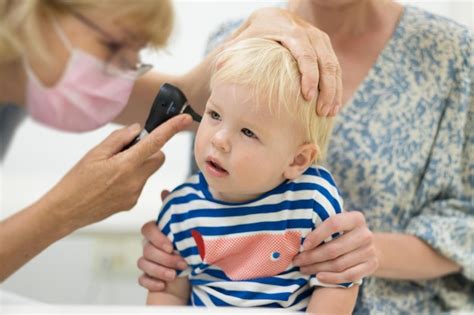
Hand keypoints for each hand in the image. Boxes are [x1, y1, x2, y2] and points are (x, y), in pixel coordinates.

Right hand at [43, 114, 191, 230]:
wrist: (66, 211)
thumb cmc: (77, 180)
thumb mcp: (94, 153)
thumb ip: (119, 139)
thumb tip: (138, 130)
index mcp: (126, 164)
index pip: (156, 142)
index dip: (172, 128)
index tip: (185, 119)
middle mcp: (135, 180)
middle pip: (158, 157)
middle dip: (150, 151)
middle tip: (127, 151)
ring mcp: (135, 193)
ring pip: (148, 171)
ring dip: (138, 165)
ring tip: (112, 171)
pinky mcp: (132, 203)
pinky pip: (140, 184)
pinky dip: (132, 179)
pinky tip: (112, 184)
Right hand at [137, 190, 187, 290]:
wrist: (192, 271)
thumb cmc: (187, 247)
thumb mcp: (184, 229)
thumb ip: (173, 212)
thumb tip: (164, 191)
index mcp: (157, 232)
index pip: (147, 229)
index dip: (157, 238)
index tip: (171, 246)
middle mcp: (149, 246)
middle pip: (147, 249)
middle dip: (165, 258)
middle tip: (182, 263)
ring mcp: (147, 261)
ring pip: (143, 264)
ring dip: (160, 270)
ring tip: (175, 275)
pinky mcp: (148, 277)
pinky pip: (142, 279)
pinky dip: (152, 282)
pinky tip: (163, 284)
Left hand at [225, 7, 341, 115]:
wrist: (263, 25)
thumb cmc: (247, 40)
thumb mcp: (239, 44)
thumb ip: (231, 55)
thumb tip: (220, 65)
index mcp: (284, 27)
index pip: (303, 50)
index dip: (308, 74)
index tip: (307, 97)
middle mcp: (304, 29)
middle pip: (323, 58)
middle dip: (326, 86)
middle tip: (322, 111)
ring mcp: (316, 37)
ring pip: (332, 63)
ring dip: (333, 89)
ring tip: (329, 113)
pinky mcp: (322, 46)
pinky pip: (334, 67)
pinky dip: (335, 87)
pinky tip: (333, 107)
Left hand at [293, 211, 378, 282]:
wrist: (365, 244)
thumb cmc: (342, 231)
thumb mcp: (336, 221)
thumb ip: (322, 222)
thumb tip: (296, 233)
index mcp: (356, 218)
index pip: (334, 224)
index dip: (317, 235)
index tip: (303, 245)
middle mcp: (366, 234)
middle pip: (334, 249)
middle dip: (312, 256)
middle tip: (297, 260)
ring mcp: (370, 251)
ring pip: (339, 264)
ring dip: (317, 268)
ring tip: (303, 268)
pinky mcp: (371, 266)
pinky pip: (349, 276)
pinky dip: (331, 278)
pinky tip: (318, 277)